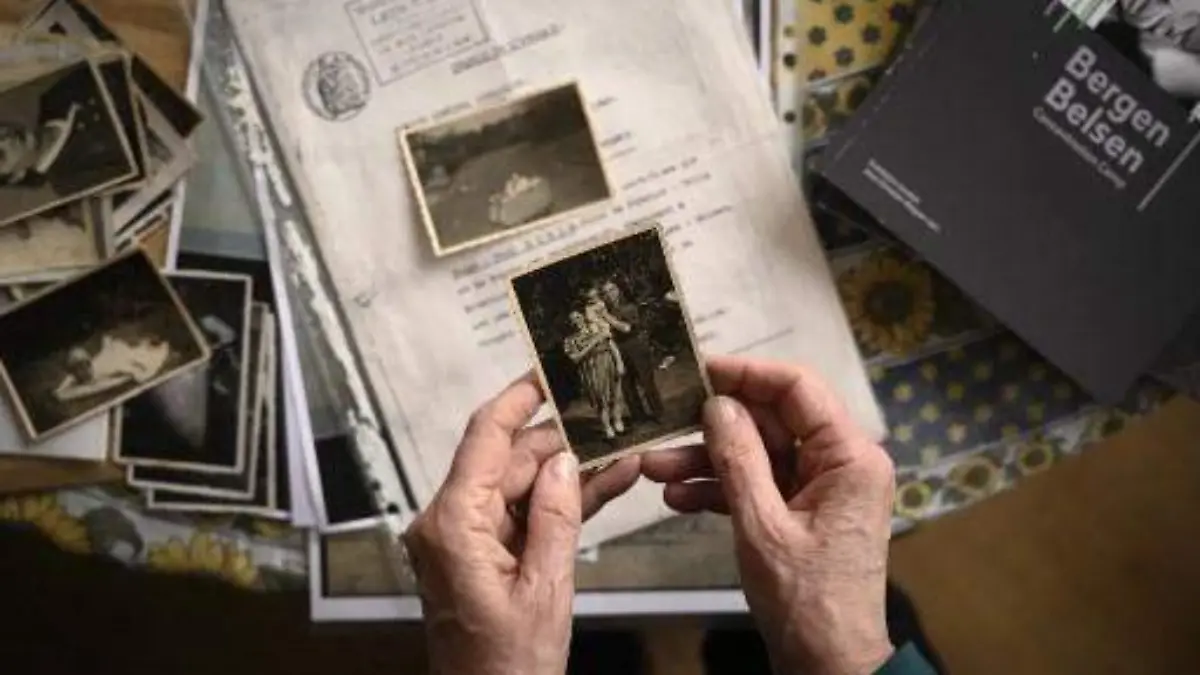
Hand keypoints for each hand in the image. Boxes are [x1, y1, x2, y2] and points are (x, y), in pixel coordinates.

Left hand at [404, 374, 641, 674]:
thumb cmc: (508, 667)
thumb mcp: (545, 589)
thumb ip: (556, 517)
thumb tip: (563, 460)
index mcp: (452, 525)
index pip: (483, 438)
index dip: (517, 400)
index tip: (546, 372)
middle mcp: (448, 524)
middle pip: (506, 461)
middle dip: (559, 440)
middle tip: (607, 417)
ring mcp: (463, 541)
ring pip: (518, 486)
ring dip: (567, 473)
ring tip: (620, 449)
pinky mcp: (481, 557)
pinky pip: (521, 517)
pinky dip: (557, 505)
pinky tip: (605, 484)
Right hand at [643, 356, 895, 674]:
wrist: (828, 666)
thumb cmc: (806, 600)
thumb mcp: (762, 526)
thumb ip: (738, 460)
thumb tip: (716, 404)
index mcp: (850, 457)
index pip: (797, 389)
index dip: (745, 373)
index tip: (696, 369)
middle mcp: (840, 463)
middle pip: (771, 420)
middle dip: (713, 426)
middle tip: (662, 421)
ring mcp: (820, 489)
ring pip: (757, 454)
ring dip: (707, 460)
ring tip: (653, 467)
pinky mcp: (801, 513)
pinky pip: (757, 485)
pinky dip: (719, 489)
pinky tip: (677, 496)